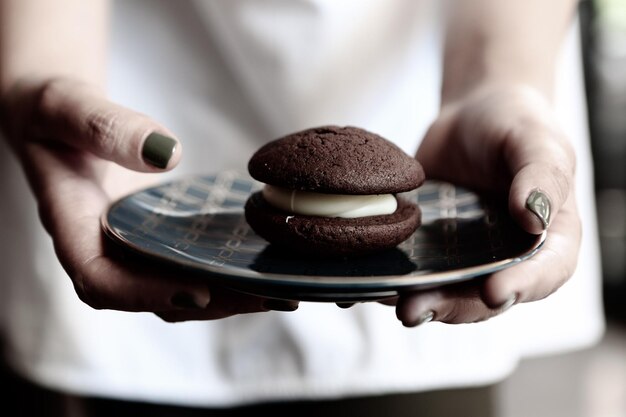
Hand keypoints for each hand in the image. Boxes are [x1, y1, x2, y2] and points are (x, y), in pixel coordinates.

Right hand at [0, 77, 297, 321]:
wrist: (62, 119)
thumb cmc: (55, 112)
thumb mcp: (67, 107)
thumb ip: (105, 127)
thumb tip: (167, 153)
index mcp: (71, 225)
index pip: (100, 280)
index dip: (147, 293)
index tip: (197, 291)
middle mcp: (104, 246)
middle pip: (151, 295)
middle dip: (209, 301)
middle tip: (264, 295)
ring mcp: (133, 244)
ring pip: (176, 284)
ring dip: (226, 294)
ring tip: (280, 291)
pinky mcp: (157, 234)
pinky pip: (190, 259)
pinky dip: (227, 268)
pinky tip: (268, 264)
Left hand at [395, 84, 578, 324]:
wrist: (471, 116)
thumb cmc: (516, 124)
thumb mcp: (537, 139)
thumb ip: (542, 175)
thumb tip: (534, 218)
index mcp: (549, 239)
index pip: (545, 273)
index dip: (523, 287)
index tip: (494, 291)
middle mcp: (508, 259)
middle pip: (486, 298)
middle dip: (452, 307)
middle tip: (416, 310)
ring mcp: (466, 258)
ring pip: (446, 291)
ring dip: (419, 301)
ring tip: (391, 301)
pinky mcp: (431, 249)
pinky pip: (413, 271)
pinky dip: (390, 279)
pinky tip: (364, 282)